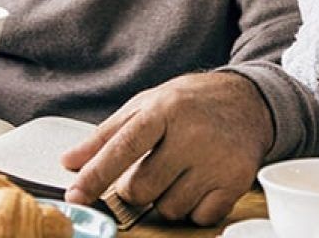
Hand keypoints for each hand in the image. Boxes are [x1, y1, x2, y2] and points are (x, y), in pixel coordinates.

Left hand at [60, 72, 271, 225]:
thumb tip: (70, 162)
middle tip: (153, 167)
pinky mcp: (236, 180)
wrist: (248, 100)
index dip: (96, 175)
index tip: (76, 195)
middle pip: (142, 188)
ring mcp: (216, 159)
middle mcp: (192, 134)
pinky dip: (195, 208)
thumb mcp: (146, 105)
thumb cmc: (190, 103)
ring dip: (167, 198)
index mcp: (164, 110)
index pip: (122, 148)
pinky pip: (200, 217)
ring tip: (180, 171)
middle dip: (138, 187)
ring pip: (170, 208)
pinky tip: (201, 182)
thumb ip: (106, 135)